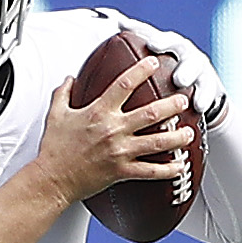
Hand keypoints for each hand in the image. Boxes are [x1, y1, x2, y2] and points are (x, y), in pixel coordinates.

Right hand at [35, 54, 192, 205]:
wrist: (52, 179)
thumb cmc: (54, 149)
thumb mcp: (55, 115)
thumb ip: (63, 93)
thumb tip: (69, 79)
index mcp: (98, 112)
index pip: (124, 85)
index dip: (141, 71)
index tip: (153, 63)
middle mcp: (113, 130)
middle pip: (151, 113)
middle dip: (172, 105)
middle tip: (184, 100)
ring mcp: (120, 151)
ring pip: (157, 142)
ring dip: (177, 136)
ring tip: (189, 132)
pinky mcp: (122, 171)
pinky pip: (150, 171)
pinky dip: (168, 170)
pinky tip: (179, 166)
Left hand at [91, 10, 227, 134]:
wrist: (200, 96)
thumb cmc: (166, 82)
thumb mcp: (148, 70)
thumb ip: (127, 62)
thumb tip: (98, 45)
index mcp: (163, 47)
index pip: (148, 33)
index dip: (136, 27)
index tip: (121, 25)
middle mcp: (181, 52)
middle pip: (174, 44)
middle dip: (165, 44)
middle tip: (153, 46)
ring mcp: (198, 67)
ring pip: (193, 66)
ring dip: (188, 72)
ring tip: (181, 81)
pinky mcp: (211, 84)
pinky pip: (208, 90)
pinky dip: (204, 97)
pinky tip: (198, 106)